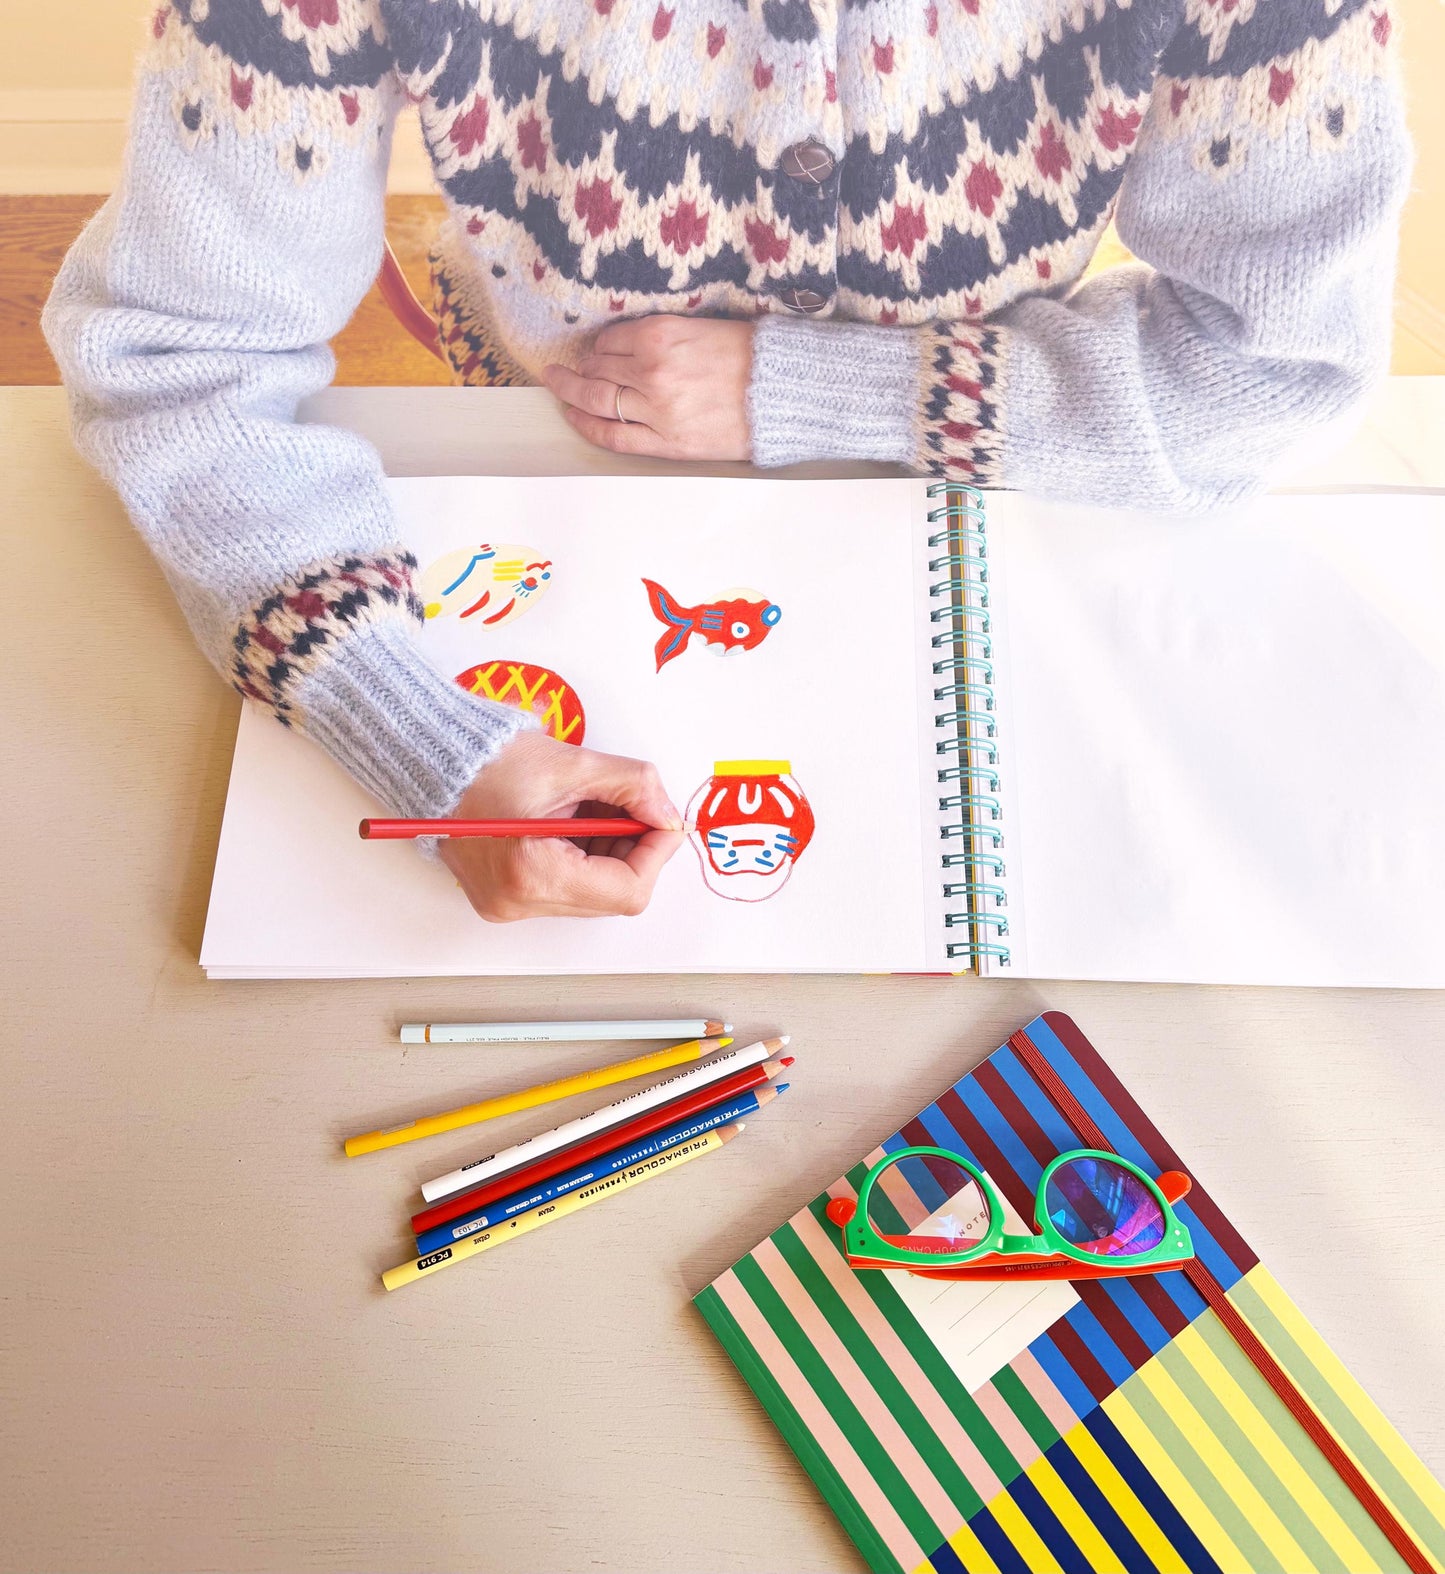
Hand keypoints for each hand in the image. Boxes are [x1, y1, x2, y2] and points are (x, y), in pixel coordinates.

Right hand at [439, 732, 685, 920]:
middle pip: (612, 897)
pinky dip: (585, 857)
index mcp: (531, 874)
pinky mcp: (506, 897)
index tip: (663, 821)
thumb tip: (669, 815)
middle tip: (632, 807)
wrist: (436, 762)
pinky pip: (568, 888)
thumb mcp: (574, 764)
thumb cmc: (490, 760)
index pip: (627, 891)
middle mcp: (517, 902)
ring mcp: (508, 905)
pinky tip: (573, 822)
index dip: (656, 855)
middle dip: (634, 850)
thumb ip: (634, 787)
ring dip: (610, 853)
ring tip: (591, 809)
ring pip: (593, 894)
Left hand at [542, 316, 753, 461]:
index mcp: (661, 335)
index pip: (610, 340)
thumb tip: (628, 344)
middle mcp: (651, 371)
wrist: (784, 396)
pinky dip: (587, 426)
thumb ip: (664, 334)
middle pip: (598, 369)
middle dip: (582, 368)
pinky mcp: (666, 442)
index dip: (600, 346)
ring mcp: (656, 410)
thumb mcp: (705, 327)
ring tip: (557, 384)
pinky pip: (613, 436)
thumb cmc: (753, 359)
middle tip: (567, 367)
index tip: (598, 350)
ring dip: (571, 391)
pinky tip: (573, 417)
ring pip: (597, 399)